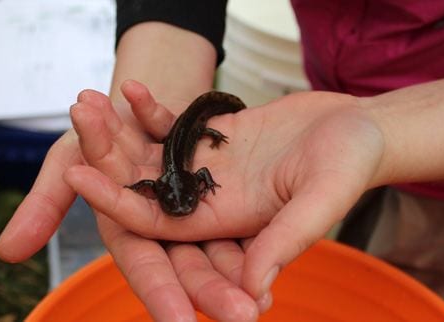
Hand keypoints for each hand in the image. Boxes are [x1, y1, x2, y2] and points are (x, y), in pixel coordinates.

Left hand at [64, 81, 385, 310]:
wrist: (365, 130)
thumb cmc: (351, 166)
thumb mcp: (320, 204)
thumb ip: (284, 242)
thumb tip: (254, 291)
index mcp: (229, 221)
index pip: (159, 221)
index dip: (118, 202)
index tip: (79, 176)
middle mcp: (214, 198)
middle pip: (146, 184)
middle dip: (109, 155)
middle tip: (77, 117)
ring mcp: (215, 166)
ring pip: (155, 152)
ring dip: (122, 129)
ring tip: (91, 98)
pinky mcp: (222, 137)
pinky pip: (179, 126)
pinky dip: (155, 110)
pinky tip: (135, 88)